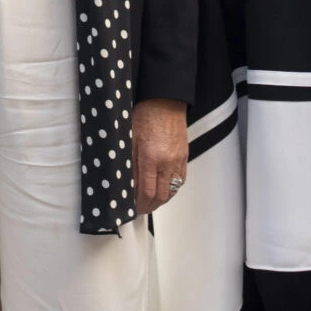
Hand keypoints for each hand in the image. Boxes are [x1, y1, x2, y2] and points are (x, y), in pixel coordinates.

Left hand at [132, 98, 188, 219]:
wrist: (165, 101)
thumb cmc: (146, 115)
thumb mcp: (129, 139)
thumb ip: (129, 163)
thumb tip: (126, 182)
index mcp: (150, 157)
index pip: (146, 191)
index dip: (139, 204)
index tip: (133, 208)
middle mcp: (166, 162)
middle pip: (160, 196)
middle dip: (149, 206)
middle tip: (140, 209)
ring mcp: (177, 160)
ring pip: (171, 190)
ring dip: (161, 200)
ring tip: (151, 203)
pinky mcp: (184, 157)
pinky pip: (180, 180)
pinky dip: (171, 190)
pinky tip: (163, 191)